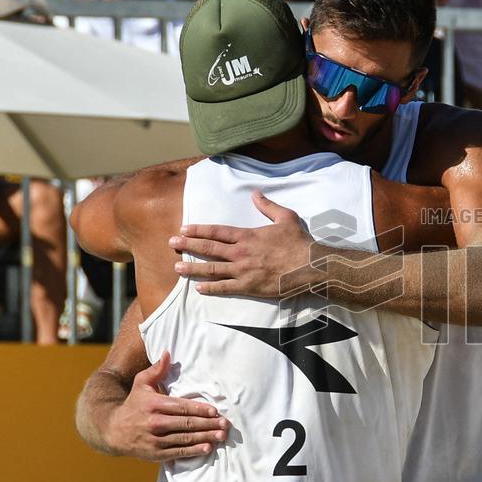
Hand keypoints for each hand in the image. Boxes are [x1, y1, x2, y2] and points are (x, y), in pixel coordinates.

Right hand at [104, 352, 229, 461]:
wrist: (113, 430)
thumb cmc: (133, 404)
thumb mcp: (141, 384)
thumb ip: (156, 370)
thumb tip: (168, 353)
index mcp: (154, 404)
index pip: (181, 407)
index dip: (199, 409)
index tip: (215, 411)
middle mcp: (154, 422)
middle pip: (187, 423)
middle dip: (208, 424)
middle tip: (225, 424)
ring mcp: (155, 440)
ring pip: (185, 438)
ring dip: (206, 437)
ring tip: (221, 436)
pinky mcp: (155, 454)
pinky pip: (178, 452)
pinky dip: (194, 451)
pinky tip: (207, 448)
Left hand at [170, 191, 317, 297]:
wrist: (310, 266)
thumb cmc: (299, 242)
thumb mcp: (286, 217)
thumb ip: (268, 206)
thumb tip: (255, 194)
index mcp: (247, 236)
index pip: (217, 231)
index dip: (198, 230)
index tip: (184, 229)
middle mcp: (241, 253)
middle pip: (209, 248)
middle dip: (188, 245)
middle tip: (171, 244)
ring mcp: (243, 271)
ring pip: (212, 269)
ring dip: (193, 268)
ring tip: (177, 268)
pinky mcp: (249, 287)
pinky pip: (225, 288)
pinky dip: (210, 288)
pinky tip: (198, 288)